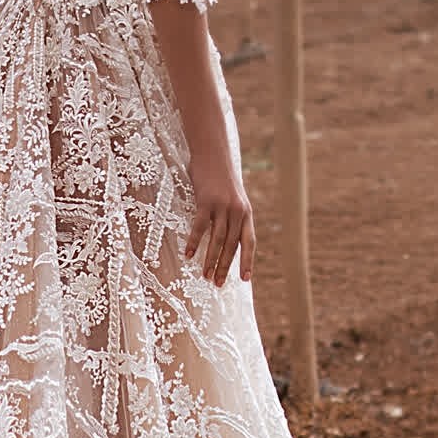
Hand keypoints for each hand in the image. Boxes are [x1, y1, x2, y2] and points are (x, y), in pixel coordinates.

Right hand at [183, 148, 254, 286]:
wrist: (213, 153)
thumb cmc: (220, 178)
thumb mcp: (233, 198)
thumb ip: (233, 217)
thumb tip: (226, 239)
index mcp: (246, 213)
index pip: (249, 242)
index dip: (248, 261)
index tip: (245, 279)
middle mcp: (237, 211)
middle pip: (231, 245)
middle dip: (225, 266)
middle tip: (218, 283)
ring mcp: (222, 206)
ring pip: (217, 240)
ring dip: (211, 260)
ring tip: (205, 275)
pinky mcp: (206, 201)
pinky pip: (200, 227)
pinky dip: (193, 242)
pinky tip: (188, 255)